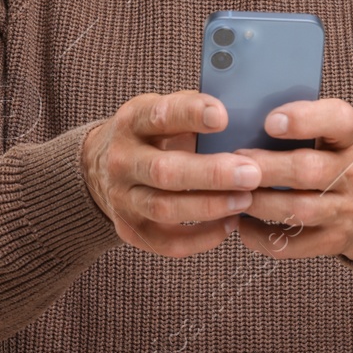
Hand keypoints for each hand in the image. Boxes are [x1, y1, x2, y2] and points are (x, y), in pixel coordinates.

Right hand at [81, 91, 262, 258]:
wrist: (101, 165)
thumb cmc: (151, 133)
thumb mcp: (163, 109)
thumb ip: (195, 109)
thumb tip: (245, 113)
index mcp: (133, 121)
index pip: (160, 116)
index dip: (191, 115)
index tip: (223, 117)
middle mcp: (122, 160)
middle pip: (164, 171)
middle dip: (211, 174)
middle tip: (251, 173)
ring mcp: (122, 198)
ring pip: (165, 208)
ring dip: (210, 206)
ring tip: (245, 200)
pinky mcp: (130, 229)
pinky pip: (167, 243)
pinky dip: (202, 238)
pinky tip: (230, 223)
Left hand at [228, 98, 352, 260]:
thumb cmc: (337, 160)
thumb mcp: (333, 135)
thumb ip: (301, 124)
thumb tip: (246, 117)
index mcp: (350, 139)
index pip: (338, 120)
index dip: (304, 119)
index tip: (270, 122)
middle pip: (308, 170)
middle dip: (265, 167)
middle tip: (233, 162)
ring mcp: (345, 211)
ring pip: (298, 210)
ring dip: (259, 202)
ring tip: (232, 193)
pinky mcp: (332, 241)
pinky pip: (293, 245)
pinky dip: (261, 236)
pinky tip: (241, 224)